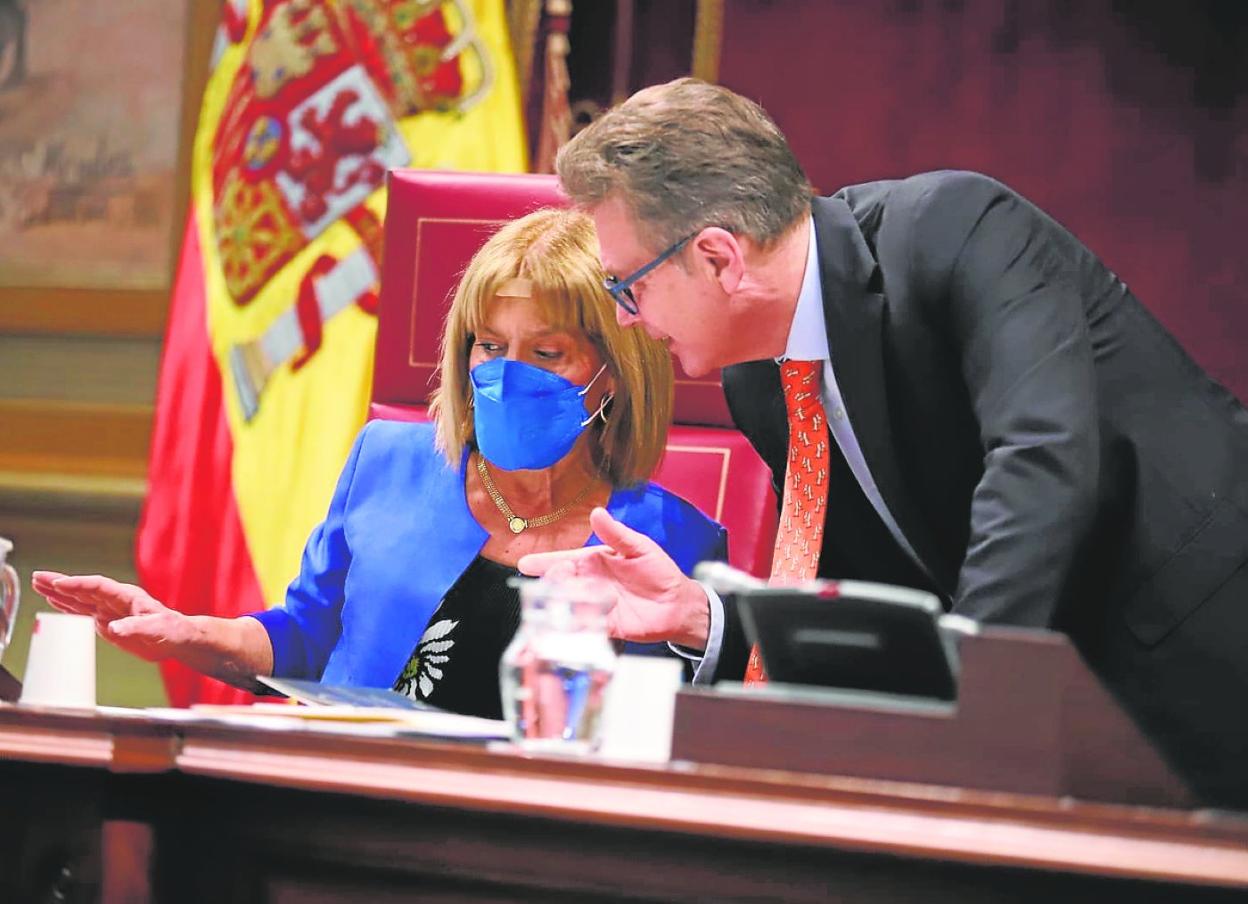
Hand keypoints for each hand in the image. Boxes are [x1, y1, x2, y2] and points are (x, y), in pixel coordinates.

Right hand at [31, 571, 194, 661]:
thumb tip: (114, 628)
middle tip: (37, 577)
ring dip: (59, 592)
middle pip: (84, 589)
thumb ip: (136, 628)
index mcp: (128, 597)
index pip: (98, 587)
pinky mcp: (107, 622)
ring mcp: (110, 610)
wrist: (178, 639)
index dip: (78, 585)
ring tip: (38, 584)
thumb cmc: (173, 631)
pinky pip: (83, 611)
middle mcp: (116, 600)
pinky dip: (67, 606)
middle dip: (60, 583)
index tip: (59, 583)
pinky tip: (55, 601)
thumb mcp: (157, 630)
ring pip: (80, 598)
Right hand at [517, 507, 710, 649]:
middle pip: (561, 583)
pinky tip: (570, 624)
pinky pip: (584, 627)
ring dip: (561, 603)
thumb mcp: (639, 547)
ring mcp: (595, 605)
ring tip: (561, 600)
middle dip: (553, 581)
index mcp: (594, 561)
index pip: (564, 560)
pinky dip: (575, 626)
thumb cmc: (658, 571)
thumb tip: (597, 513)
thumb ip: (616, 534)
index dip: (545, 562)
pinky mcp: (604, 626)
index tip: (526, 563)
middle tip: (557, 577)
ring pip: (569, 605)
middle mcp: (590, 583)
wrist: (677, 603)